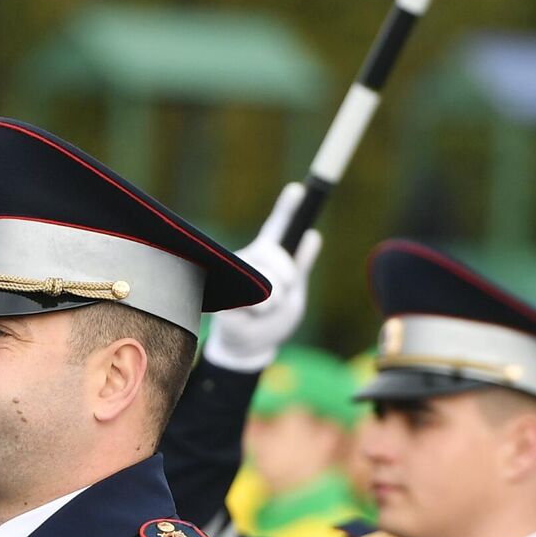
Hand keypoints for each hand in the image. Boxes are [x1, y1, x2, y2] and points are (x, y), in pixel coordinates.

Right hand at [204, 183, 321, 371]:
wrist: (249, 346)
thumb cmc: (272, 319)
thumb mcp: (294, 293)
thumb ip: (300, 266)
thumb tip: (312, 235)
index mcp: (268, 257)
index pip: (279, 227)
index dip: (288, 208)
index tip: (298, 190)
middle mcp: (249, 259)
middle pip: (276, 255)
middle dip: (286, 279)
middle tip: (278, 296)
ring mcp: (233, 274)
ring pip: (269, 280)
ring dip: (274, 301)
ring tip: (262, 310)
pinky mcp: (223, 292)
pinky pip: (256, 299)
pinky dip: (260, 312)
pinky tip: (249, 315)